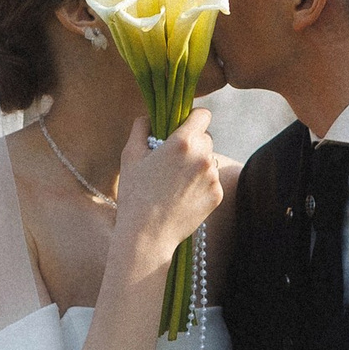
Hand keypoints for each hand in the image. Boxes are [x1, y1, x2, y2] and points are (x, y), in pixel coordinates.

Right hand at [112, 107, 223, 275]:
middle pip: (206, 137)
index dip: (192, 118)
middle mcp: (203, 156)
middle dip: (193, 143)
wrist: (148, 235)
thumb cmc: (135, 194)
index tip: (183, 127)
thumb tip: (149, 116)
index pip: (202, 115)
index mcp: (183, 142)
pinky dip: (201, 184)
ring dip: (197, 165)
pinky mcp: (218, 195)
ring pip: (209, 160)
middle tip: (173, 160)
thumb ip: (141, 127)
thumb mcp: (130, 156)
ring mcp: (213, 177)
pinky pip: (212, 180)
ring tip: (176, 182)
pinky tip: (182, 196)